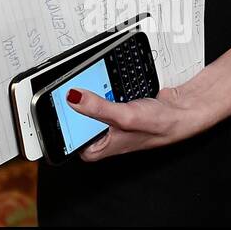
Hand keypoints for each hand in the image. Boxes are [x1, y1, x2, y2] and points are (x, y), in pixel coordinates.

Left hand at [64, 80, 213, 161]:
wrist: (184, 111)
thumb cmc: (161, 124)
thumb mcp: (124, 116)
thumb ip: (98, 107)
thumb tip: (72, 97)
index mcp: (99, 148)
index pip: (67, 140)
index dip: (56, 123)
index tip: (46, 104)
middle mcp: (102, 138)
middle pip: (74, 121)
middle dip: (68, 104)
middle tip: (61, 87)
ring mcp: (109, 123)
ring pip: (86, 108)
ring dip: (83, 94)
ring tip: (77, 81)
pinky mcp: (116, 110)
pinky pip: (99, 99)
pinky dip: (97, 90)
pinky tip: (97, 82)